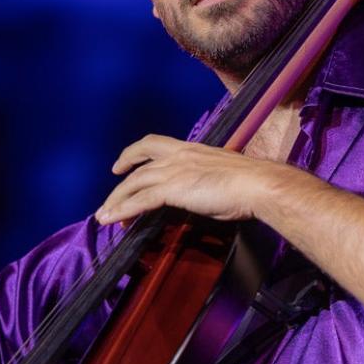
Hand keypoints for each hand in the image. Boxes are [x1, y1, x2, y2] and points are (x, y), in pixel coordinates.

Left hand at [94, 134, 298, 225]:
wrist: (258, 184)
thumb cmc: (251, 183)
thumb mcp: (224, 175)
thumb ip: (207, 181)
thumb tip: (203, 194)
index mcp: (192, 149)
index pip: (155, 144)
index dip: (135, 153)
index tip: (123, 163)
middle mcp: (179, 155)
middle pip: (139, 164)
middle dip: (120, 181)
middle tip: (109, 196)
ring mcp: (174, 170)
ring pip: (135, 183)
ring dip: (116, 200)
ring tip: (104, 215)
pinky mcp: (173, 188)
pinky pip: (140, 199)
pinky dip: (123, 209)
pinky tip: (113, 219)